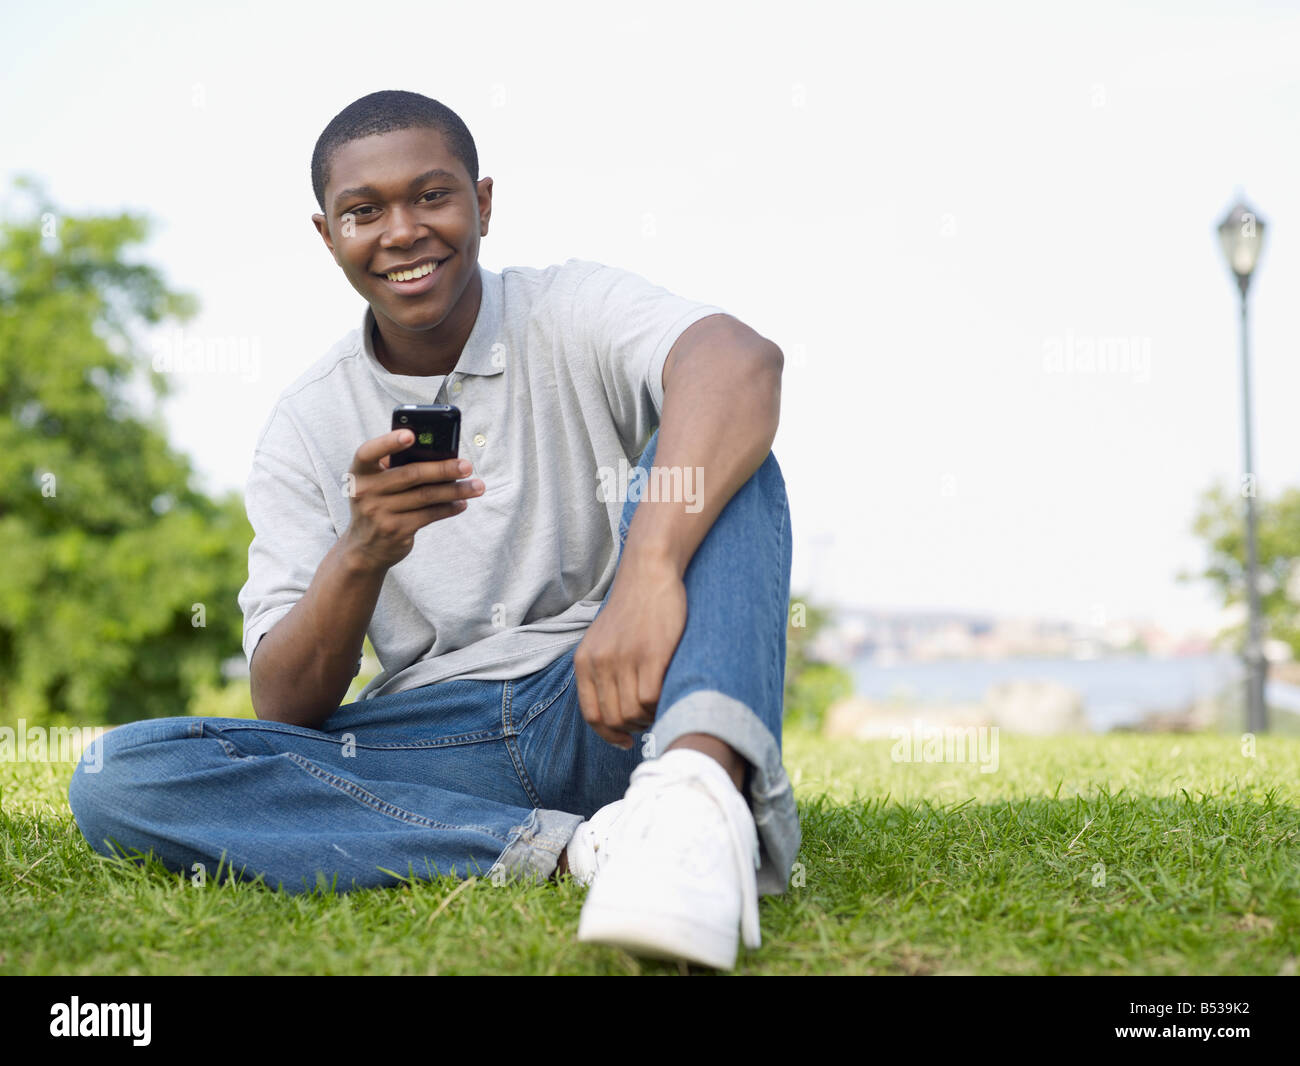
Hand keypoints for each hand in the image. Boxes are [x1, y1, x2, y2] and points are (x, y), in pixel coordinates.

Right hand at [341, 430, 484, 572]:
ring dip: (456, 490)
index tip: (411, 435)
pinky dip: (449, 508)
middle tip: (467, 465)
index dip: (389, 442)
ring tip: (477, 486)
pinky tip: (462, 503)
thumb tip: (442, 454)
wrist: (365, 548)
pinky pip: (429, 515)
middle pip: (411, 474)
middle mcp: (365, 491)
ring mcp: (379, 512)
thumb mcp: (377, 483)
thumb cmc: (379, 503)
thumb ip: (398, 466)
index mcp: (359, 471)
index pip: (369, 452)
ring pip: (426, 496)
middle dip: (443, 469)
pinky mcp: (396, 530)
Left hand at [574, 551, 686, 748]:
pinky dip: (661, 706)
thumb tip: (615, 712)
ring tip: (659, 706)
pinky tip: (668, 696)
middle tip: (649, 719)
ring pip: (634, 713)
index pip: (592, 715)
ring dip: (649, 718)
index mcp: (585, 661)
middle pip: (614, 719)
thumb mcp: (604, 639)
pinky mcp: (652, 654)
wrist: (649, 572)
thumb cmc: (633, 609)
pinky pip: (652, 698)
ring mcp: (625, 659)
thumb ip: (603, 670)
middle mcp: (600, 662)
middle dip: (633, 728)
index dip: (609, 734)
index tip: (624, 741)